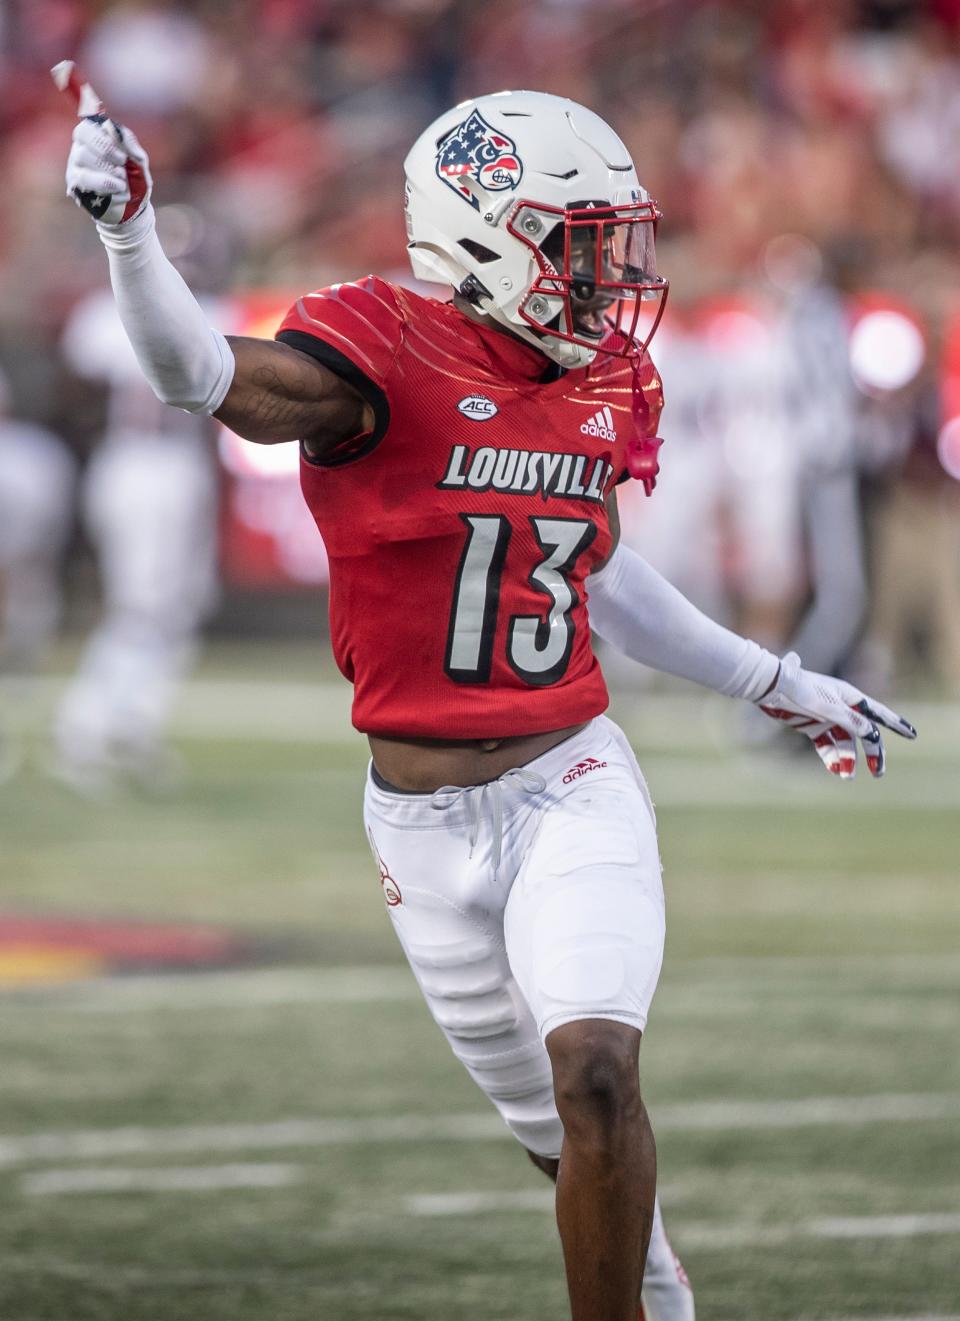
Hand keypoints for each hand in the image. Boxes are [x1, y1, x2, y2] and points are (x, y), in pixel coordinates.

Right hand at [65, 114, 151, 225]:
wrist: (133, 205)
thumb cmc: (132, 177)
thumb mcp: (137, 158)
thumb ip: (130, 143)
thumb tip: (118, 133)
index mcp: (93, 139)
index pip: (86, 128)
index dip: (103, 139)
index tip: (122, 155)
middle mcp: (79, 150)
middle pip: (83, 142)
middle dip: (106, 153)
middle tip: (122, 166)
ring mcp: (74, 167)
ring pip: (81, 158)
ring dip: (106, 170)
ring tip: (122, 182)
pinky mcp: (75, 185)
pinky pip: (84, 180)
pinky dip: (105, 185)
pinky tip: (118, 190)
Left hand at [756, 651, 916, 778]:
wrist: (770, 687)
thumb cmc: (800, 691)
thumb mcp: (828, 708)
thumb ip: (851, 721)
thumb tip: (873, 734)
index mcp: (849, 697)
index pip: (878, 713)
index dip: (895, 724)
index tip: (912, 734)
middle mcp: (841, 707)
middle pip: (863, 733)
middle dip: (872, 753)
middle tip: (878, 772)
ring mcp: (826, 718)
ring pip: (844, 742)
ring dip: (848, 759)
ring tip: (846, 775)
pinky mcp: (812, 726)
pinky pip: (826, 745)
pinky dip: (831, 757)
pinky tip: (834, 769)